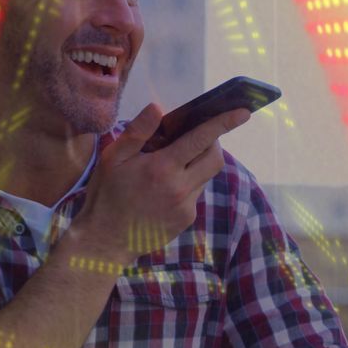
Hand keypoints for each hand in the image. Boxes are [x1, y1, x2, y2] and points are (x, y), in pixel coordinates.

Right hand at [70, 104, 250, 262]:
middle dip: (213, 143)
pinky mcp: (187, 219)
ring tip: (172, 164)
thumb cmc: (106, 194)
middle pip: (215, 158)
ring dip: (198, 164)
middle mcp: (180, 187)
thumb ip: (137, 131)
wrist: (104, 241)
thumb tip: (158, 107)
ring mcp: (186, 206)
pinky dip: (188, 183)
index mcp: (162, 168)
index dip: (224, 123)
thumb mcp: (113, 158)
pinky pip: (196, 193)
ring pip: (206, 176)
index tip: (243, 112)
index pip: (201, 139)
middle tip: (195, 137)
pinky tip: (165, 188)